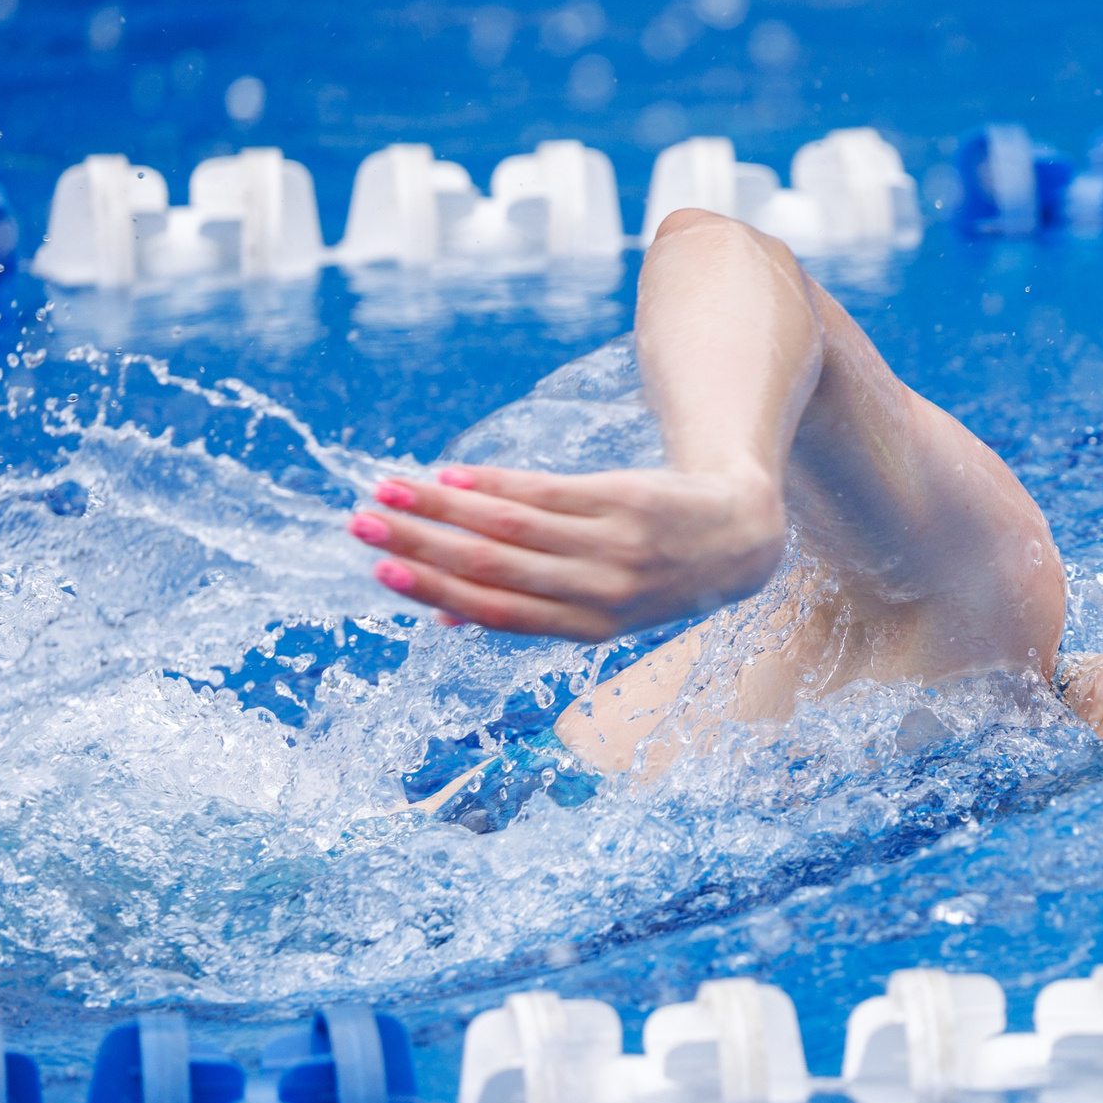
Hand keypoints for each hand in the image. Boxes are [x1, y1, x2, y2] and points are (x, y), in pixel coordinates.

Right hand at [348, 462, 786, 641]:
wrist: (741, 537)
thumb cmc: (657, 576)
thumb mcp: (606, 611)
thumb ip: (534, 612)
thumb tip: (446, 619)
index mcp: (589, 628)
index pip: (497, 611)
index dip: (435, 591)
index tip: (380, 570)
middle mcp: (602, 590)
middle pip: (494, 567)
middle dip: (421, 544)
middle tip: (361, 523)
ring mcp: (616, 544)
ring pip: (513, 525)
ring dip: (443, 506)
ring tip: (389, 489)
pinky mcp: (626, 499)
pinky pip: (548, 491)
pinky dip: (494, 482)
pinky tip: (452, 474)